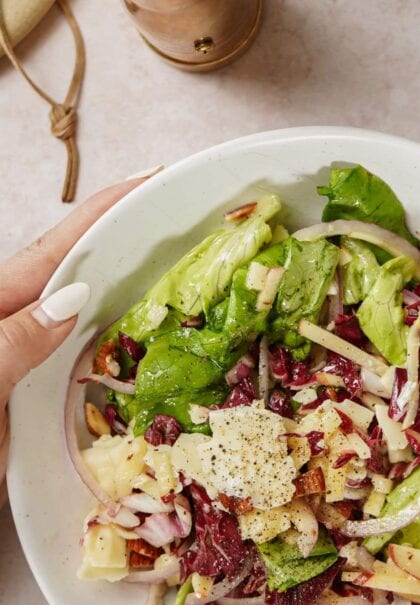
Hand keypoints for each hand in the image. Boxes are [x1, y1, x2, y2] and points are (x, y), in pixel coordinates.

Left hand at [0, 177, 152, 494]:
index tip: (151, 180)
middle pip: (78, 271)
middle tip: (184, 221)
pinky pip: (88, 353)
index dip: (104, 211)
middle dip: (129, 240)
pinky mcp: (40, 390)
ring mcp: (30, 357)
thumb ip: (12, 342)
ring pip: (89, 312)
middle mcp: (15, 324)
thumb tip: (70, 301)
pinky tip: (148, 336)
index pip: (57, 249)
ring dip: (132, 289)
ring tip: (182, 268)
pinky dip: (121, 338)